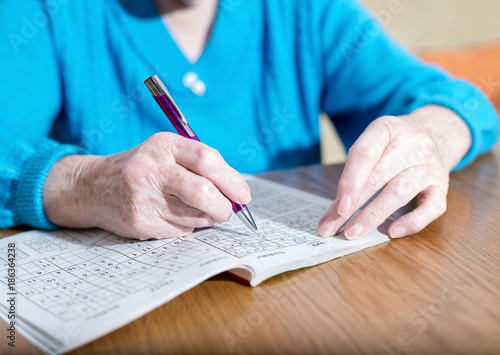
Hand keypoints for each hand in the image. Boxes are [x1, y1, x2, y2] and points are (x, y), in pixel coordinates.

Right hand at [43, 132, 250, 239]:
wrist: (93, 186)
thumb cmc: (144, 168)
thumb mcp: (167, 153)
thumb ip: (202, 166)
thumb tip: (238, 193)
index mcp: (163, 145)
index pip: (207, 160)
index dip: (232, 180)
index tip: (243, 195)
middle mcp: (151, 169)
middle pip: (204, 193)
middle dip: (224, 207)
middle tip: (227, 210)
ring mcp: (143, 198)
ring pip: (195, 217)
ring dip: (205, 218)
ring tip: (193, 208)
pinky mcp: (140, 222)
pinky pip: (181, 231)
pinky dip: (187, 227)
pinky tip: (172, 215)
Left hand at [318, 105, 471, 239]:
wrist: (437, 132)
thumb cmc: (393, 145)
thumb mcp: (372, 144)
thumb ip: (354, 172)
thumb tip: (334, 211)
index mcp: (386, 129)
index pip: (364, 153)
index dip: (350, 181)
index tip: (339, 207)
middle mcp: (412, 144)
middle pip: (378, 176)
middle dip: (353, 205)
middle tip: (333, 227)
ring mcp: (429, 165)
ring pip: (400, 192)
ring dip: (374, 215)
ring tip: (353, 233)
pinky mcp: (442, 185)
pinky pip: (431, 207)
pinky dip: (412, 222)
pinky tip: (392, 232)